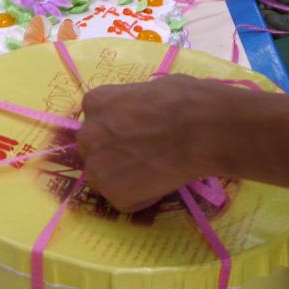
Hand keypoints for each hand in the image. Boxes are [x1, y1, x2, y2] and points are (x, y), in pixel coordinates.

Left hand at [77, 74, 212, 211]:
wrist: (201, 128)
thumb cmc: (183, 99)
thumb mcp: (147, 88)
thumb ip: (131, 105)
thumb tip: (140, 114)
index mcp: (94, 102)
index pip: (96, 122)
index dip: (117, 130)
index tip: (136, 133)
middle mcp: (87, 133)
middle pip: (94, 150)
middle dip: (114, 154)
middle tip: (143, 155)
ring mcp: (97, 166)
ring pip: (104, 178)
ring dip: (124, 178)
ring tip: (156, 170)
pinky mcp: (114, 193)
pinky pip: (125, 200)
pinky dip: (142, 197)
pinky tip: (163, 182)